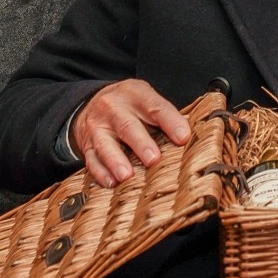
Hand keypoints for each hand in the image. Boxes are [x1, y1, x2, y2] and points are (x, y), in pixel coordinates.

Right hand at [72, 80, 192, 186]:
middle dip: (141, 143)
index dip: (170, 121)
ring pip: (105, 144)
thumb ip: (164, 115)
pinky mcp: (87, 145)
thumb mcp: (145, 98)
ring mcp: (98, 127)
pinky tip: (111, 183)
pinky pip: (92, 160)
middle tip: (153, 159)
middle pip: (128, 126)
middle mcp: (113, 108)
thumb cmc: (128, 105)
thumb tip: (190, 138)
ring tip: (127, 175)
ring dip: (116, 160)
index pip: (155, 107)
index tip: (183, 137)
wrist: (92, 103)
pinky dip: (101, 173)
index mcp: (134, 94)